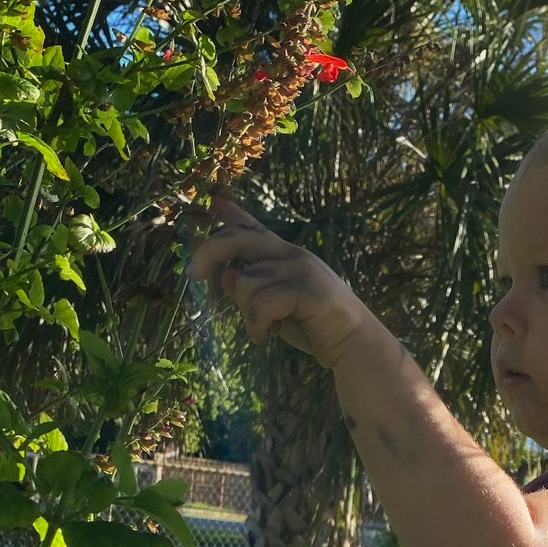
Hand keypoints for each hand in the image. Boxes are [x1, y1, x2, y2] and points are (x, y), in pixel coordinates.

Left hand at [189, 195, 372, 368]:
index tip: (214, 202)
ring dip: (247, 314)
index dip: (232, 214)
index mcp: (287, 256)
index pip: (254, 229)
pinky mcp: (306, 289)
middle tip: (193, 276)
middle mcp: (292, 255)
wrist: (354, 345)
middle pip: (238, 239)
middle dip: (208, 252)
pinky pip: (260, 305)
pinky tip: (267, 336)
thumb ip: (254, 292)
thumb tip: (225, 277)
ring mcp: (300, 269)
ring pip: (245, 283)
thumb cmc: (316, 327)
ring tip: (265, 329)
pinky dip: (256, 326)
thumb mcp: (277, 309)